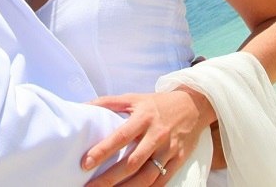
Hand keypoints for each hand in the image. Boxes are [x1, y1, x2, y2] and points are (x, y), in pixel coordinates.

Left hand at [82, 88, 211, 185]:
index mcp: (143, 117)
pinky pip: (162, 180)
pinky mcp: (179, 159)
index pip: (121, 136)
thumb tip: (82, 106)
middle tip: (90, 186)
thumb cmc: (157, 103)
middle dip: (110, 178)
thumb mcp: (133, 98)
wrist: (193, 105)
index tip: (85, 163)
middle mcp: (157, 135)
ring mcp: (169, 149)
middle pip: (132, 162)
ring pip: (147, 176)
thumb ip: (108, 102)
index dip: (103, 150)